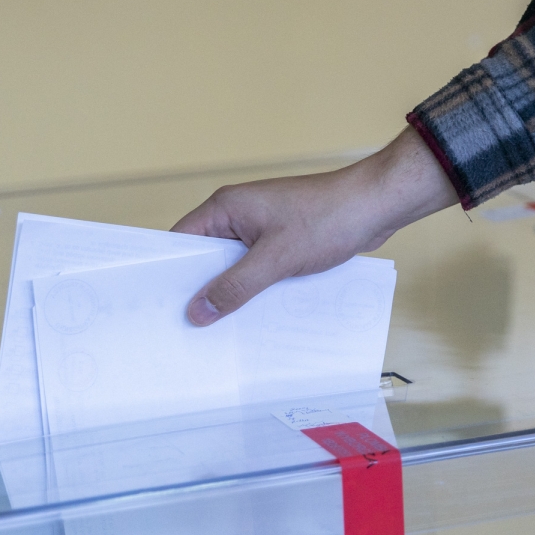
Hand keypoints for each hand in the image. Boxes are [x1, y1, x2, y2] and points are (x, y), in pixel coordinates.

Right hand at [171, 125, 458, 325]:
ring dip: (232, 292)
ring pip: (233, 266)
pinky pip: (257, 268)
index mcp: (226, 208)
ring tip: (219, 329)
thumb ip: (234, 286)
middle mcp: (238, 215)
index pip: (181, 241)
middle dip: (201, 289)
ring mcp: (260, 228)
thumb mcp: (275, 259)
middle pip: (206, 257)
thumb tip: (198, 312)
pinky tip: (255, 316)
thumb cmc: (327, 219)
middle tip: (188, 328)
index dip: (169, 273)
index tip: (159, 306)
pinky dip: (255, 288)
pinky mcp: (281, 240)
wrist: (376, 205)